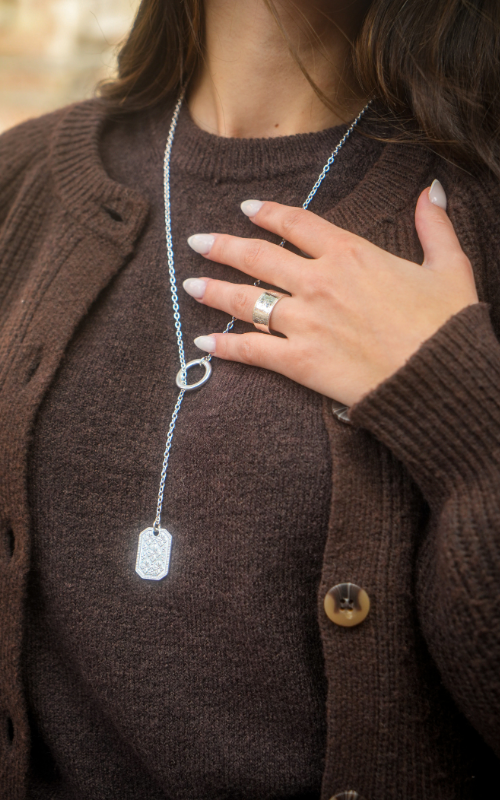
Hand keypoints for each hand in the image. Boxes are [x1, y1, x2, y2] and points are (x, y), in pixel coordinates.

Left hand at [183, 181, 478, 406]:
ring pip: (247, 301)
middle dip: (224, 247)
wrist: (439, 378)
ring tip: (190, 285)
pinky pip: (252, 351)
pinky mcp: (299, 361)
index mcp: (351, 254)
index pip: (298, 224)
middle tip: (197, 241)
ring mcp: (305, 322)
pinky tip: (203, 344)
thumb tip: (431, 190)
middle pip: (259, 257)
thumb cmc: (445, 326)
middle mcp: (319, 282)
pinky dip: (225, 348)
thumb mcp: (449, 267)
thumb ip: (434, 226)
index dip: (269, 213)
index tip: (247, 208)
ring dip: (214, 292)